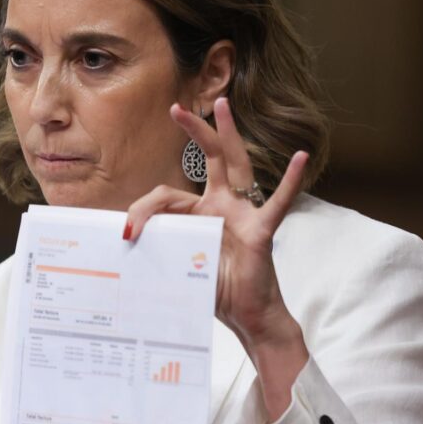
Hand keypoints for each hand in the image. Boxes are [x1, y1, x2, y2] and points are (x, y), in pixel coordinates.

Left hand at [124, 97, 309, 420]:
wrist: (245, 317)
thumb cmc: (214, 291)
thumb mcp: (175, 268)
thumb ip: (156, 253)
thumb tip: (122, 250)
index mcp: (197, 214)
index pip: (166, 196)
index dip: (142, 211)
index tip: (127, 233)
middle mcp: (221, 206)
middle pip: (207, 160)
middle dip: (193, 131)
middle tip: (176, 108)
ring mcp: (242, 214)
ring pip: (235, 166)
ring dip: (227, 135)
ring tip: (223, 106)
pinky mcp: (261, 230)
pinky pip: (277, 202)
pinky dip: (290, 180)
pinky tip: (300, 158)